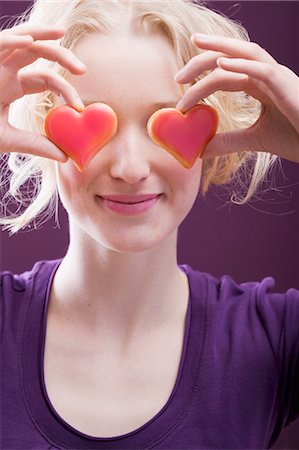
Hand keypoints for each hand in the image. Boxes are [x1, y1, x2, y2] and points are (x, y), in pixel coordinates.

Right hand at [0, 24, 85, 161]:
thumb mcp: (10, 139)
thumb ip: (36, 145)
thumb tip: (65, 157)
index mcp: (12, 86)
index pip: (47, 80)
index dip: (65, 90)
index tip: (78, 107)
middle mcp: (5, 70)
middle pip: (39, 54)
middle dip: (62, 56)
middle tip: (83, 70)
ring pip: (21, 39)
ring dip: (42, 34)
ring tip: (61, 33)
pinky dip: (12, 39)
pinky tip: (30, 41)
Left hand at [175, 34, 298, 163]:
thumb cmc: (297, 138)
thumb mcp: (255, 140)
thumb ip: (229, 141)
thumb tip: (201, 150)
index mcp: (261, 85)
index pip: (226, 72)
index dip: (202, 77)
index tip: (180, 90)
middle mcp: (268, 76)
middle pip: (232, 56)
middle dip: (203, 59)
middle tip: (179, 75)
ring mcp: (278, 77)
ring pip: (246, 53)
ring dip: (218, 50)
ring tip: (194, 51)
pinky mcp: (286, 85)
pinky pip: (262, 69)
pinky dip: (241, 64)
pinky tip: (221, 64)